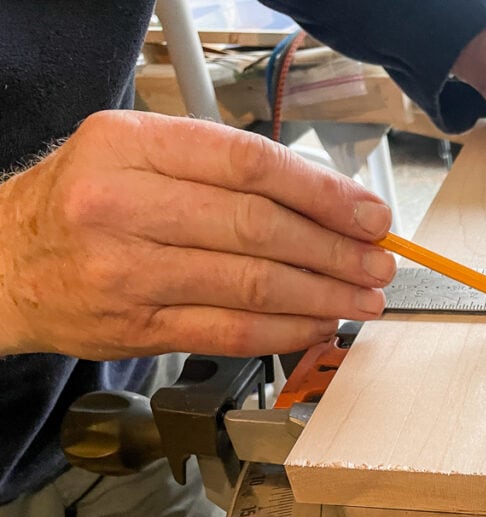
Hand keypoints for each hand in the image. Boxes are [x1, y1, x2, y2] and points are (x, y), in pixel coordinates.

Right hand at [0, 110, 395, 359]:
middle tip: (379, 261)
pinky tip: (321, 324)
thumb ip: (223, 169)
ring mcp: (128, 271)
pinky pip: (231, 332)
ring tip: (364, 296)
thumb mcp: (139, 154)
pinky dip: (288, 331)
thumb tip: (328, 200)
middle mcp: (124, 204)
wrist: (8, 263)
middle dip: (336, 249)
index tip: (369, 213)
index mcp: (131, 145)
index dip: (323, 192)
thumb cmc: (88, 202)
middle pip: (259, 227)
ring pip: (252, 284)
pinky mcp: (137, 327)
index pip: (249, 163)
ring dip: (324, 294)